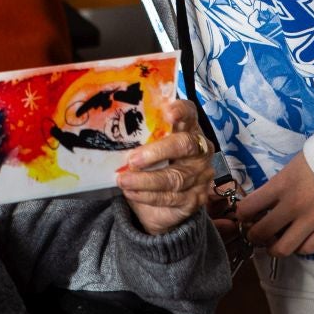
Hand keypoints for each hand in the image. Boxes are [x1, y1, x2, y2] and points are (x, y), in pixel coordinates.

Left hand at [116, 99, 213, 235]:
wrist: (161, 203)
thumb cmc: (152, 164)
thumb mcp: (147, 148)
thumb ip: (140, 139)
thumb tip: (114, 133)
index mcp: (188, 129)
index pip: (190, 113)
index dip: (181, 111)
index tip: (167, 114)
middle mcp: (199, 150)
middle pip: (184, 145)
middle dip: (157, 151)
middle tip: (132, 159)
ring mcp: (200, 175)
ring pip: (175, 177)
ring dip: (146, 180)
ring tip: (123, 180)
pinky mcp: (195, 199)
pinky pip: (171, 197)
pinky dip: (148, 196)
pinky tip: (132, 192)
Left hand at [235, 152, 313, 257]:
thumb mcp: (289, 169)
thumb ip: (275, 188)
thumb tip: (262, 205)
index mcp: (280, 186)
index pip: (248, 208)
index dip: (241, 215)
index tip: (243, 216)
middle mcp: (293, 206)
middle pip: (262, 232)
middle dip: (253, 236)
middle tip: (255, 234)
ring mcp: (312, 220)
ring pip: (283, 248)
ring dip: (273, 248)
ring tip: (274, 243)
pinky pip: (307, 249)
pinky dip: (298, 248)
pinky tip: (296, 241)